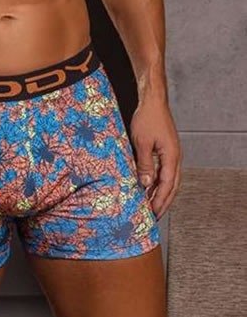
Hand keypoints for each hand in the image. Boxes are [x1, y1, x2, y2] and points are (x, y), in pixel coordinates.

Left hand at [130, 94, 182, 219]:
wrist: (152, 101)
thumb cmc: (147, 118)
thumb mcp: (142, 143)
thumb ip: (144, 165)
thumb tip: (145, 184)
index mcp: (172, 157)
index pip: (167, 186)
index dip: (160, 201)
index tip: (152, 213)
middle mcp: (175, 157)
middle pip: (172, 186)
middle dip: (163, 202)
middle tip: (154, 216)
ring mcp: (172, 153)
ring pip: (169, 179)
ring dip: (161, 193)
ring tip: (151, 205)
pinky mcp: (166, 149)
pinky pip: (165, 170)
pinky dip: (158, 181)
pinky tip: (149, 186)